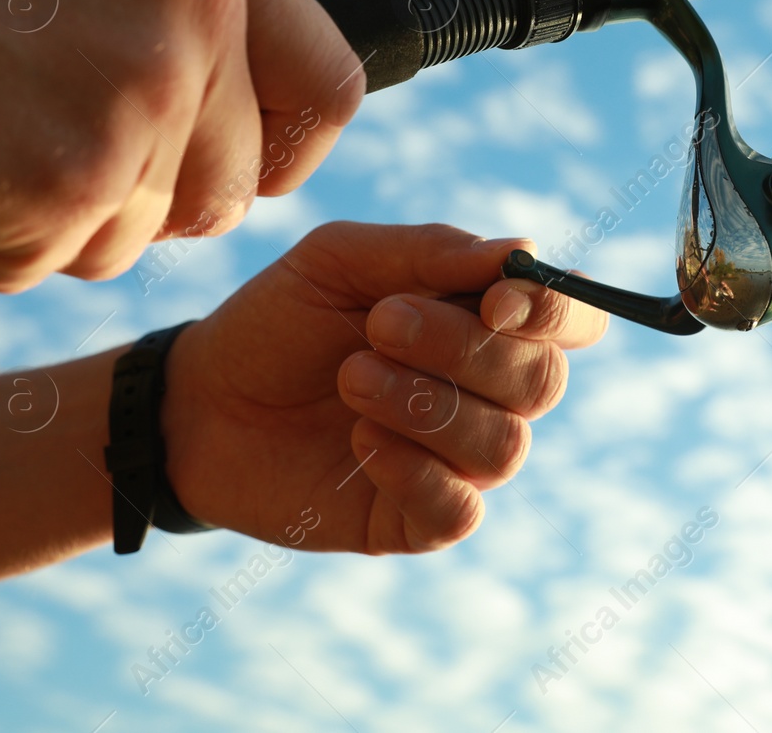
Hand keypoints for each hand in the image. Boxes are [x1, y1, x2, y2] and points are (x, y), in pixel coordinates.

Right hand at [0, 0, 361, 291]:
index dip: (290, 152)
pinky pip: (51, 266)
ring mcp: (141, 90)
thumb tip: (272, 152)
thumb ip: (189, 41)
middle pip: (233, 193)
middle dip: (146, 207)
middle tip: (47, 153)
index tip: (242, 170)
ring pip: (137, 239)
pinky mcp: (71, 175)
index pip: (334, 87)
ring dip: (51, 223)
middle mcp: (197, 6)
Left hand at [162, 222, 607, 553]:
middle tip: (380, 324)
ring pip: (505, 446)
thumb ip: (429, 252)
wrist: (197, 402)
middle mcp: (489, 394)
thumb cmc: (279, 321)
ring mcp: (458, 461)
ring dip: (427, 405)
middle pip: (541, 381)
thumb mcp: (340, 260)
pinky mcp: (418, 520)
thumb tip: (520, 253)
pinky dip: (415, 471)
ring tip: (349, 378)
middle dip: (465, 349)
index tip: (494, 298)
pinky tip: (359, 442)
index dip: (554, 311)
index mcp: (486, 323)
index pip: (573, 321)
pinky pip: (460, 508)